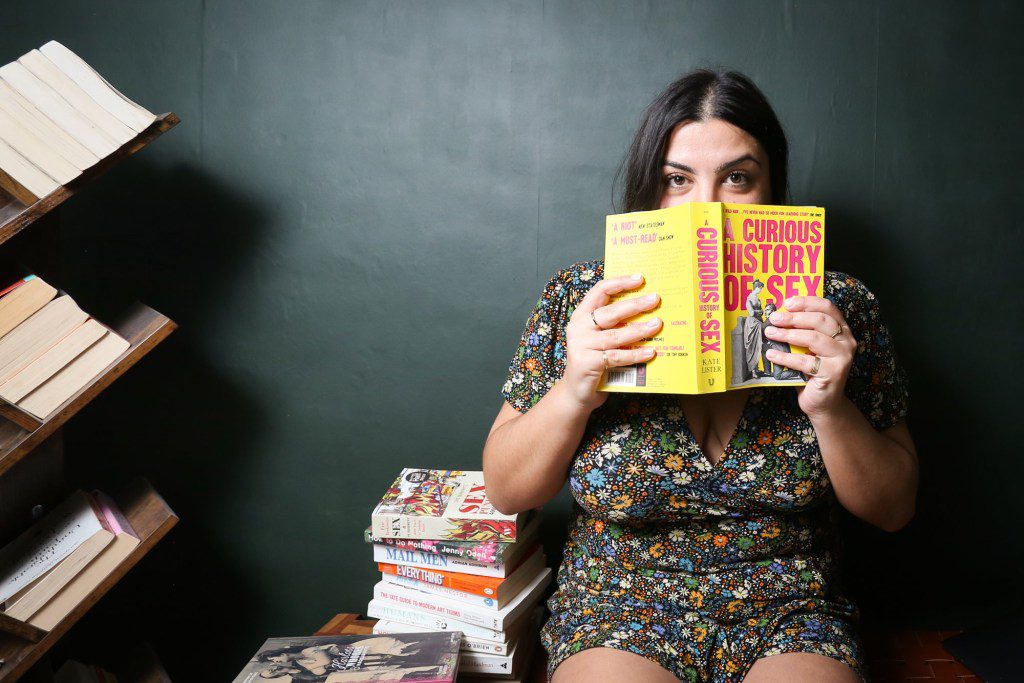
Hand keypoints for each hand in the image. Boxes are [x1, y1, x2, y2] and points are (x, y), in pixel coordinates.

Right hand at [562, 274, 661, 412]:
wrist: (578, 391)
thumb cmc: (594, 360)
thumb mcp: (601, 337)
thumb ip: (614, 324)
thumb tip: (647, 309)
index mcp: (582, 315)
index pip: (600, 291)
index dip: (620, 283)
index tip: (640, 279)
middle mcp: (579, 327)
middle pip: (611, 312)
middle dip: (635, 305)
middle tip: (655, 299)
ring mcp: (581, 345)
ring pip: (616, 335)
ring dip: (639, 330)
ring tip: (658, 325)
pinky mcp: (588, 363)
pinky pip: (617, 356)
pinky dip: (635, 355)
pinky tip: (650, 352)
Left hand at [762, 295, 855, 418]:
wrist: (823, 402)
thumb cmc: (812, 372)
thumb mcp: (808, 348)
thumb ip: (801, 332)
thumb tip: (777, 316)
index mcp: (842, 330)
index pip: (828, 308)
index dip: (807, 302)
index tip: (787, 303)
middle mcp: (846, 341)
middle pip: (820, 320)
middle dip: (794, 318)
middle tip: (774, 318)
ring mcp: (842, 357)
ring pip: (813, 338)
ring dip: (788, 335)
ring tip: (770, 333)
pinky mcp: (833, 372)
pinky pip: (805, 361)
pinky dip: (785, 357)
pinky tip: (771, 355)